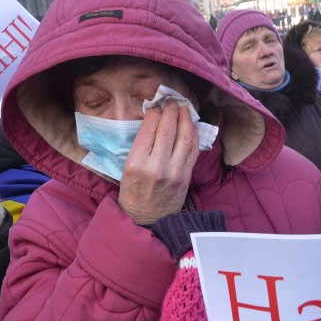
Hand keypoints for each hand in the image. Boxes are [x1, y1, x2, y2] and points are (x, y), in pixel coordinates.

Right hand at [118, 104, 198, 224]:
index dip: (155, 113)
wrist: (146, 219)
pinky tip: (192, 125)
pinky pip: (193, 150)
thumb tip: (153, 121)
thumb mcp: (126, 168)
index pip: (149, 130)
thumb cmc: (133, 192)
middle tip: (172, 102)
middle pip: (168, 130)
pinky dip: (194, 134)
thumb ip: (140, 146)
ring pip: (185, 138)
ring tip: (184, 108)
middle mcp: (157, 167)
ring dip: (186, 119)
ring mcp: (175, 172)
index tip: (157, 106)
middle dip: (172, 112)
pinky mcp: (186, 177)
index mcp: (137, 163)